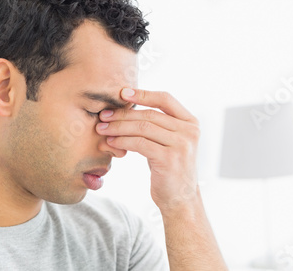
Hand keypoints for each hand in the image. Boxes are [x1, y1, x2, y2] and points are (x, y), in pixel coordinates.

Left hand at [97, 88, 200, 211]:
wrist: (179, 200)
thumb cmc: (169, 169)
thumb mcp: (167, 143)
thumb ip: (157, 125)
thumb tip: (126, 105)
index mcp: (190, 122)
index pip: (165, 99)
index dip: (143, 93)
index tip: (122, 93)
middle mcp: (189, 131)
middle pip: (149, 114)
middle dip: (123, 114)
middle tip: (103, 116)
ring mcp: (181, 145)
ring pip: (142, 127)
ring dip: (118, 127)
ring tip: (102, 130)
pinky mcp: (170, 159)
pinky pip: (139, 143)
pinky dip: (122, 141)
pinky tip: (110, 142)